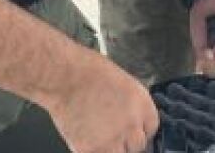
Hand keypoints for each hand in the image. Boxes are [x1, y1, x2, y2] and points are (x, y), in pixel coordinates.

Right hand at [44, 52, 159, 152]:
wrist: (64, 76)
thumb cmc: (86, 69)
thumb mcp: (121, 81)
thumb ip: (128, 103)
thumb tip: (126, 114)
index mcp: (142, 104)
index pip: (151, 128)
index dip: (138, 129)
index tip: (130, 130)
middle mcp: (132, 124)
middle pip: (138, 145)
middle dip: (126, 141)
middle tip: (111, 134)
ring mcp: (113, 139)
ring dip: (111, 149)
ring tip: (98, 137)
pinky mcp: (91, 149)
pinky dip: (90, 150)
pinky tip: (83, 137)